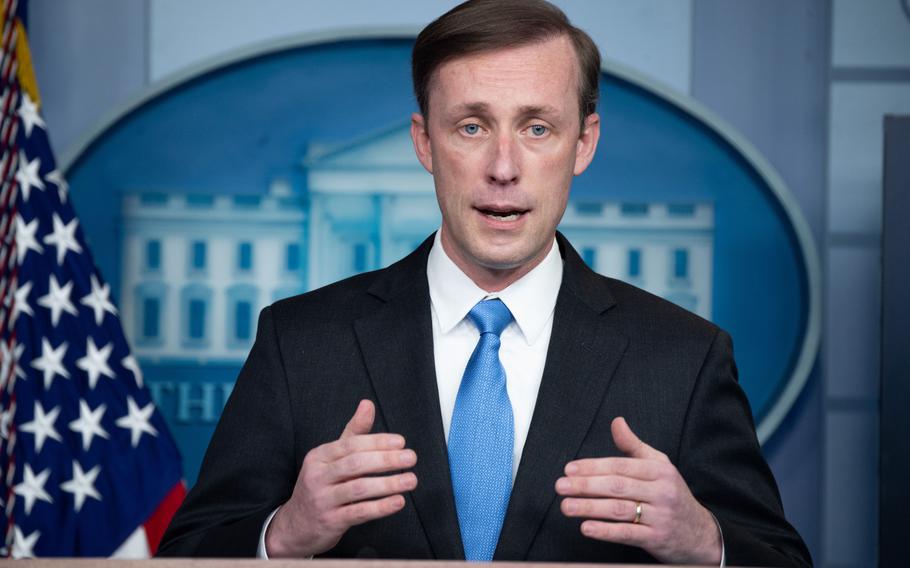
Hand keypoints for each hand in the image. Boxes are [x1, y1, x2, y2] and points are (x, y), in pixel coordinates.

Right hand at [265, 399, 417, 556]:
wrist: (295, 526)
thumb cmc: (320, 486)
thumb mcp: (331, 458)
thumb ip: (352, 433)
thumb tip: (368, 404)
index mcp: (319, 456)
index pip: (351, 445)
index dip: (377, 442)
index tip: (401, 442)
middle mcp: (318, 476)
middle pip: (355, 464)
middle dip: (386, 459)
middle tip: (411, 458)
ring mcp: (323, 500)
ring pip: (359, 488)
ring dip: (388, 484)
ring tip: (411, 480)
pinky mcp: (330, 522)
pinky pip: (359, 512)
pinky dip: (381, 507)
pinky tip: (398, 501)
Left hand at [555, 417, 720, 564]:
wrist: (701, 534)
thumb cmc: (672, 495)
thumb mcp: (659, 466)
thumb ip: (634, 446)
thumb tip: (616, 421)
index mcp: (659, 471)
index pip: (621, 466)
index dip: (593, 467)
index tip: (569, 469)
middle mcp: (662, 491)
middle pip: (617, 486)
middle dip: (585, 486)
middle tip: (561, 486)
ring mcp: (660, 516)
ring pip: (619, 509)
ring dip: (589, 507)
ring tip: (566, 506)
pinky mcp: (657, 539)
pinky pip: (627, 533)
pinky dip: (605, 530)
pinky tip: (586, 527)